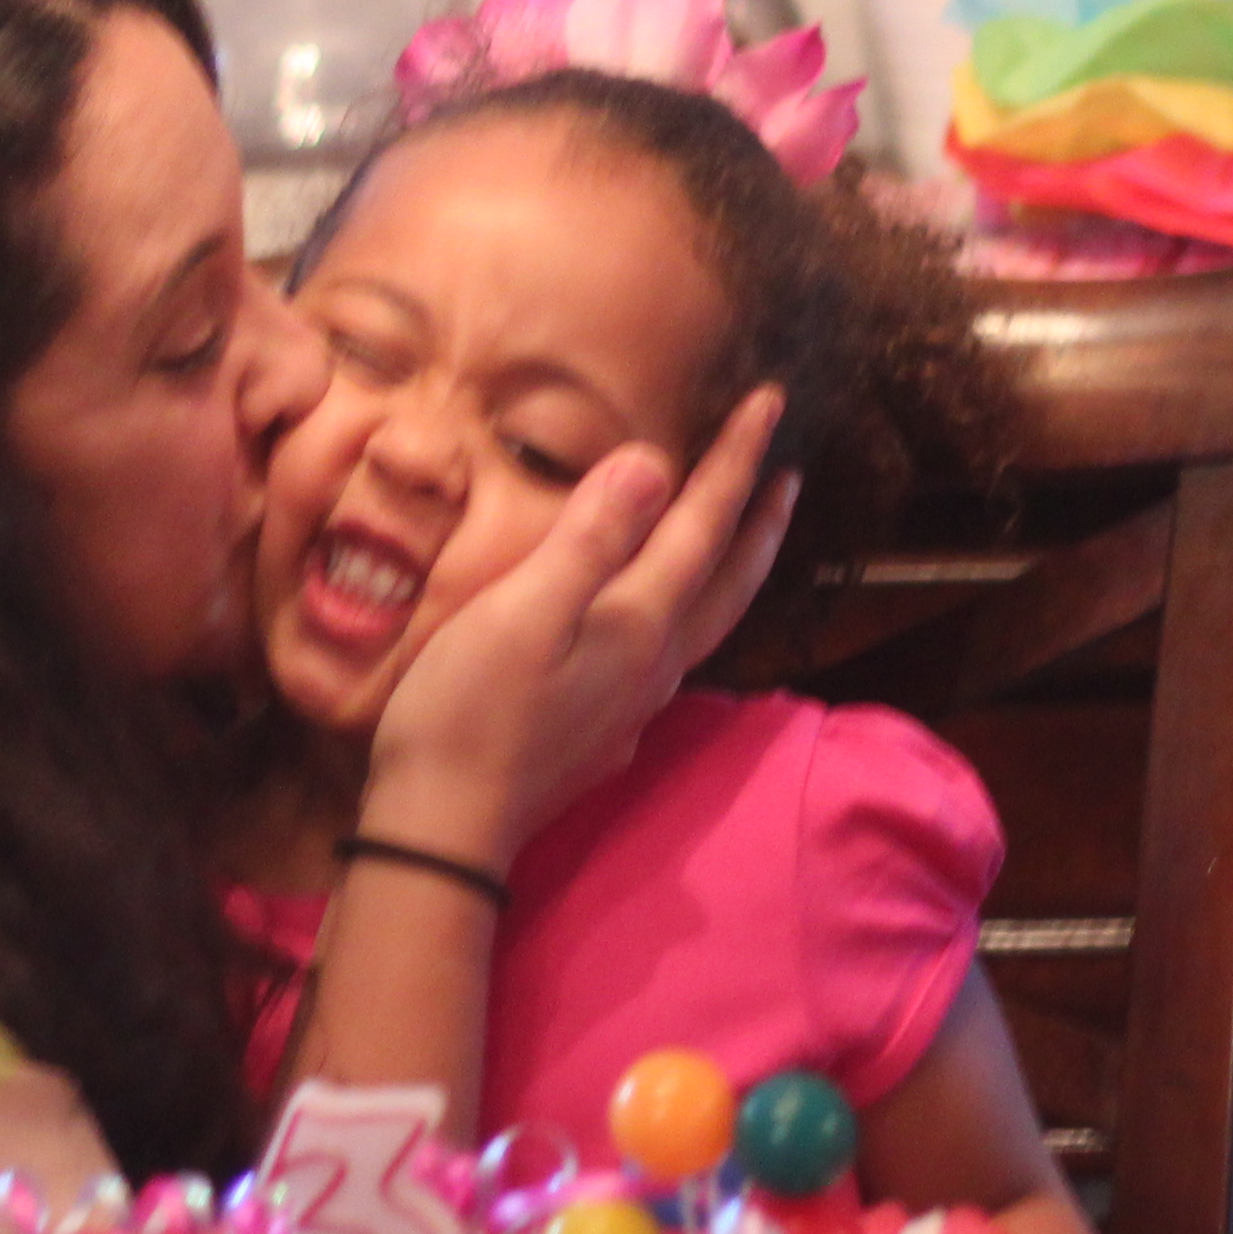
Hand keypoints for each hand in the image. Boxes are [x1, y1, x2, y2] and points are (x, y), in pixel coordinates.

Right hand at [355, 389, 803, 868]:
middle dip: (760, 519)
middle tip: (789, 470)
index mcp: (640, 622)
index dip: (737, 461)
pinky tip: (662, 620)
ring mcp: (634, 704)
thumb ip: (590, 539)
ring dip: (732, 568)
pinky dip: (686, 613)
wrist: (443, 831)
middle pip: (727, 580)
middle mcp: (656, 662)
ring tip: (742, 533)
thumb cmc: (469, 712)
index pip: (705, 524)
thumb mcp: (522, 612)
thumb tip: (652, 462)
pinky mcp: (605, 732)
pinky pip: (669, 654)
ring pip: (705, 621)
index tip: (771, 401)